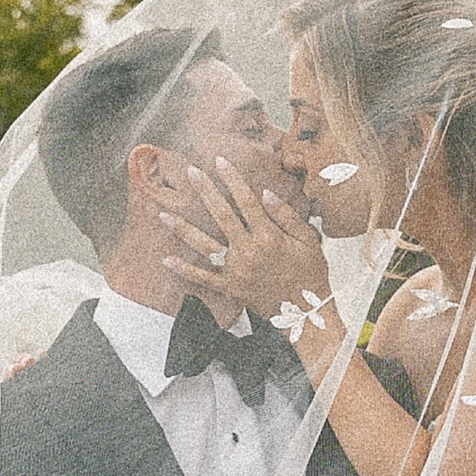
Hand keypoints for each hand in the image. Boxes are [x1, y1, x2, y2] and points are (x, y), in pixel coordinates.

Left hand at [161, 157, 330, 321]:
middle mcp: (249, 252)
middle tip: (190, 172)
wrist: (306, 313)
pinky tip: (166, 259)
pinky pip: (203, 278)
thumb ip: (286, 216)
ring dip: (183, 230)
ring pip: (205, 246)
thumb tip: (264, 193)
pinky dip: (184, 270)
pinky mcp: (231, 288)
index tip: (220, 161)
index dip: (232, 179)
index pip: (246, 201)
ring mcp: (237, 271)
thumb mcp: (308, 241)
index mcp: (269, 237)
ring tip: (164, 214)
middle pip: (222, 216)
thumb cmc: (311, 274)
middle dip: (205, 192)